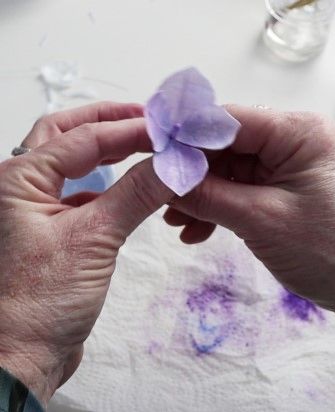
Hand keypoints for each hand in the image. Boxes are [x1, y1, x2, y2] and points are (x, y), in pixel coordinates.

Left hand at [0, 102, 172, 406]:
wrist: (21, 357)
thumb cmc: (38, 303)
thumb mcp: (94, 239)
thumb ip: (136, 195)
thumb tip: (173, 165)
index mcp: (18, 179)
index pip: (83, 139)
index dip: (128, 130)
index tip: (164, 130)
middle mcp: (19, 187)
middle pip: (65, 136)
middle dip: (105, 123)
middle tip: (144, 119)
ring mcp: (33, 208)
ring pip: (70, 164)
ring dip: (104, 151)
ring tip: (138, 144)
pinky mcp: (49, 230)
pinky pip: (78, 194)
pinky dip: (103, 185)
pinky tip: (124, 188)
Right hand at [165, 106, 334, 334]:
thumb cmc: (330, 251)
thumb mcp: (260, 220)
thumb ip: (208, 196)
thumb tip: (164, 181)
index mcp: (296, 132)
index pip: (226, 120)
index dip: (185, 137)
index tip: (153, 157)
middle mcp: (290, 141)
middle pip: (223, 147)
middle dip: (191, 175)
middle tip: (162, 197)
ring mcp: (283, 166)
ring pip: (226, 172)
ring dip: (200, 196)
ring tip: (177, 222)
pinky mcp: (279, 188)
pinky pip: (238, 190)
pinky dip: (216, 208)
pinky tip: (197, 230)